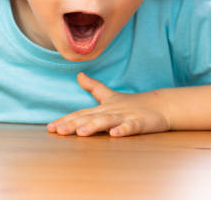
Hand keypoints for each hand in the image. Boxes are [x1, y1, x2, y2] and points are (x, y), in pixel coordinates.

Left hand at [47, 72, 170, 136]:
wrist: (160, 105)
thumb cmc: (132, 104)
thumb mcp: (110, 96)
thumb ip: (93, 87)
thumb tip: (79, 75)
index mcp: (102, 108)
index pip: (80, 114)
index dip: (66, 120)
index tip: (51, 128)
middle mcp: (111, 111)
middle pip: (90, 118)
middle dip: (73, 124)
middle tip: (59, 131)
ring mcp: (125, 116)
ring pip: (107, 121)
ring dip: (94, 126)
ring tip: (81, 132)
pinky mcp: (140, 122)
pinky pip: (131, 127)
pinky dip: (123, 130)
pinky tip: (115, 135)